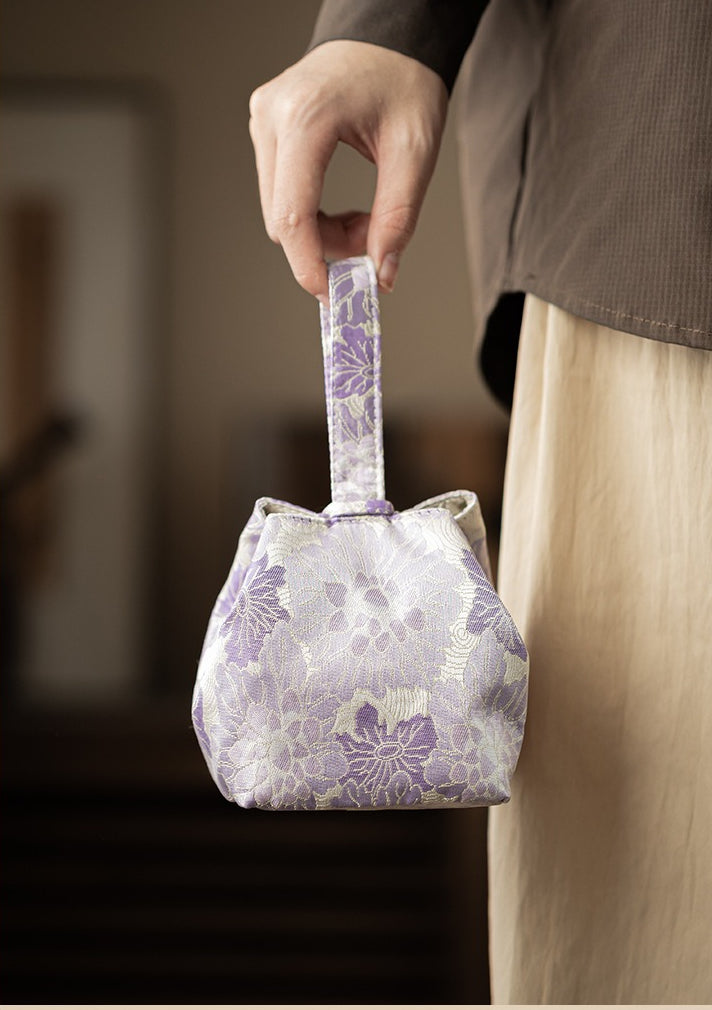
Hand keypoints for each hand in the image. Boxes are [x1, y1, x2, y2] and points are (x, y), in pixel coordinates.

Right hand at [249, 40, 447, 302]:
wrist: (389, 35)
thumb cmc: (403, 77)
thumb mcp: (416, 149)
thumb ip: (398, 217)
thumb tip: (382, 274)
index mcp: (305, 117)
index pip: (292, 215)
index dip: (311, 265)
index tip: (335, 296)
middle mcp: (272, 118)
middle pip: (282, 220)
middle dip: (326, 247)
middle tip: (372, 243)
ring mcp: (263, 123)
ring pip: (279, 213)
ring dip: (321, 233)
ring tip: (364, 220)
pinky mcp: (267, 132)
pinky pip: (281, 195)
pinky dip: (313, 214)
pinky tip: (344, 206)